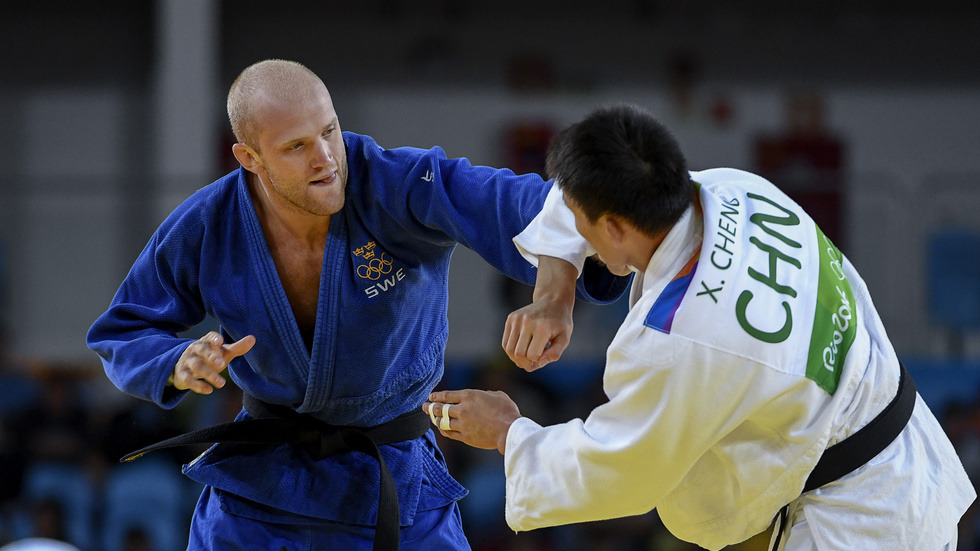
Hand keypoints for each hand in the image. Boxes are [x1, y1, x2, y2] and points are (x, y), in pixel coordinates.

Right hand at [171, 331, 254, 393]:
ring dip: (208, 374)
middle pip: (202, 351)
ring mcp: (187, 361)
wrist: (185, 366)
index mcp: (206, 342)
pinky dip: (198, 386)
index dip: (214, 338)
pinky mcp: (182, 374)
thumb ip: (237, 348)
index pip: (209, 337)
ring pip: (196, 366)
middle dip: (211, 357)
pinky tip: (209, 390)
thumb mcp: (223, 352)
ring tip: (222, 383)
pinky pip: (188, 379)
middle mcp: (195, 349)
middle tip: (222, 364)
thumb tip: (253, 339)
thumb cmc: (210, 357)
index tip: (219, 341)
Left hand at [424, 389, 520, 454]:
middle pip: (440, 409)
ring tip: (432, 418)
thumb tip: (482, 395)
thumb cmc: (507, 411)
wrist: (509, 430)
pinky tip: (441, 429)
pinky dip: (443, 430)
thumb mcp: (497, 395)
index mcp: (469, 396)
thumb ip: (485, 394)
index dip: (437, 396)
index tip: (431, 396)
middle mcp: (462, 409)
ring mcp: (462, 424)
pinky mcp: (465, 436)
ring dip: (436, 419)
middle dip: (430, 407)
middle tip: (425, 407)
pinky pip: (449, 433)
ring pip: (442, 422)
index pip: (447, 396)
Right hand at [502, 256, 575, 370]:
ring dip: (517, 359)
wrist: (552, 301)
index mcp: (542, 327)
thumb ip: (555, 353)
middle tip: (535, 362)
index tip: (544, 357)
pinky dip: (512, 350)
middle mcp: (527, 322)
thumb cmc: (560, 323)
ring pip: (509, 350)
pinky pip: (505, 343)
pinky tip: (523, 349)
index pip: (532, 355)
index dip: (538, 362)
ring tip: (528, 357)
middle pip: (518, 354)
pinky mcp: (510, 318)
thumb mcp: (564, 338)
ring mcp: (516, 319)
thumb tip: (538, 363)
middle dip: (526, 363)